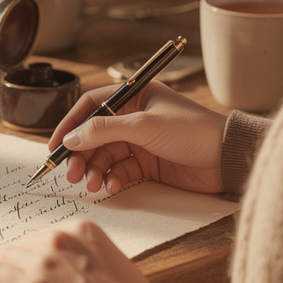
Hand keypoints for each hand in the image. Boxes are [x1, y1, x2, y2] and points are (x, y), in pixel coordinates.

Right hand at [50, 83, 226, 194]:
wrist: (227, 158)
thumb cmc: (192, 131)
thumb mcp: (144, 126)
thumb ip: (104, 130)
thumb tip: (70, 139)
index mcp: (134, 96)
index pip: (91, 106)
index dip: (70, 125)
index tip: (55, 146)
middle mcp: (134, 117)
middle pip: (94, 135)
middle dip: (81, 155)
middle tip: (72, 173)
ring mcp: (140, 141)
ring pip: (105, 155)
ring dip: (94, 170)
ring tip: (92, 184)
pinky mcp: (148, 164)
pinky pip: (119, 171)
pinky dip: (112, 179)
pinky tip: (112, 187)